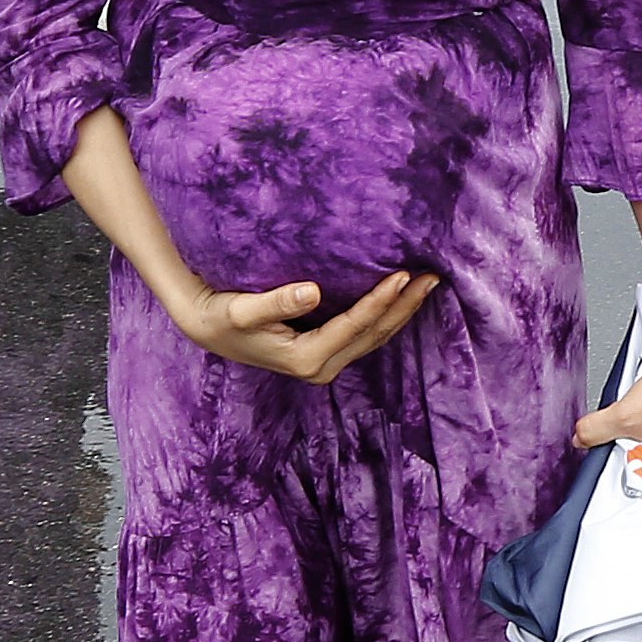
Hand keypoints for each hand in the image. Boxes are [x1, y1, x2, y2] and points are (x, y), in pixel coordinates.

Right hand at [161, 263, 437, 385]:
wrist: (208, 329)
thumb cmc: (223, 316)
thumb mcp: (244, 310)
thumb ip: (277, 302)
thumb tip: (312, 291)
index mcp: (306, 359)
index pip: (354, 326)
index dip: (380, 301)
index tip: (403, 275)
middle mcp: (322, 367)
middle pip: (375, 335)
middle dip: (405, 307)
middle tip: (433, 277)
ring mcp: (326, 362)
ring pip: (375, 338)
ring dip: (402, 311)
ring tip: (429, 284)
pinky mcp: (326, 352)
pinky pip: (366, 335)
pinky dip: (387, 315)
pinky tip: (403, 297)